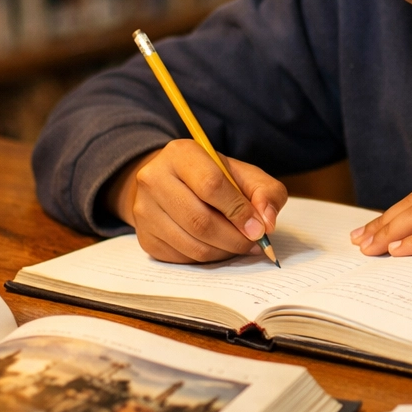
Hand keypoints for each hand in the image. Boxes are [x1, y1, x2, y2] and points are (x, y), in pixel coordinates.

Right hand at [107, 140, 287, 262]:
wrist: (172, 183)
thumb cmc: (213, 177)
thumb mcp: (242, 174)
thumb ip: (265, 192)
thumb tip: (267, 223)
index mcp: (181, 154)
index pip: (211, 185)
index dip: (238, 210)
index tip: (259, 228)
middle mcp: (154, 179)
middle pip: (199, 220)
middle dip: (234, 238)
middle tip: (254, 243)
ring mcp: (144, 210)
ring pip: (192, 244)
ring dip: (224, 251)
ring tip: (240, 245)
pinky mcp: (145, 237)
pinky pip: (182, 258)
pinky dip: (208, 258)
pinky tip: (219, 247)